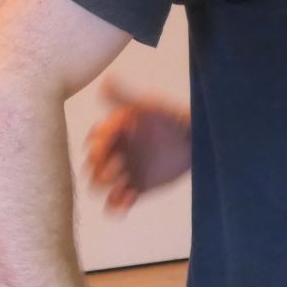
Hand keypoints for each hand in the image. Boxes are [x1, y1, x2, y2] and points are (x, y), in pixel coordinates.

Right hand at [82, 79, 192, 213]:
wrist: (195, 141)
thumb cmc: (171, 119)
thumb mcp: (148, 107)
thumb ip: (125, 97)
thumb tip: (105, 80)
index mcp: (113, 134)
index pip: (93, 143)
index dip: (98, 147)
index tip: (111, 146)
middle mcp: (114, 153)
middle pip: (91, 168)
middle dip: (101, 169)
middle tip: (121, 166)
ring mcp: (123, 172)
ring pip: (99, 187)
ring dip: (107, 188)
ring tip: (126, 184)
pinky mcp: (134, 189)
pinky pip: (115, 203)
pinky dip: (117, 206)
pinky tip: (130, 199)